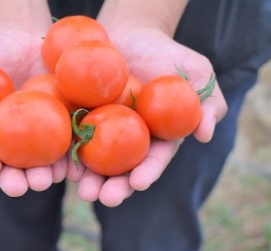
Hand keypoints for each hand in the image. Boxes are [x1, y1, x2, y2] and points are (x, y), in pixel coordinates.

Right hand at [0, 27, 67, 196]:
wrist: (14, 37)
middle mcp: (7, 143)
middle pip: (10, 166)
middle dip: (16, 180)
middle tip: (22, 186)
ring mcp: (35, 135)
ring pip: (40, 161)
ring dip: (44, 174)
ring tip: (47, 178)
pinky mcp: (59, 124)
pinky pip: (66, 141)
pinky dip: (69, 154)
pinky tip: (72, 165)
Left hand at [68, 25, 227, 206]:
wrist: (131, 33)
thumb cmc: (167, 54)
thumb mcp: (197, 72)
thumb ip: (208, 102)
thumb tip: (205, 134)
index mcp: (156, 137)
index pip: (154, 159)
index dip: (147, 172)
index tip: (139, 182)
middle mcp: (129, 140)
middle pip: (122, 169)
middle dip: (115, 187)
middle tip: (104, 197)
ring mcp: (104, 130)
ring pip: (96, 160)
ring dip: (89, 178)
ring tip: (82, 189)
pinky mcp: (81, 117)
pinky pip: (73, 136)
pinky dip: (68, 151)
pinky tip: (62, 164)